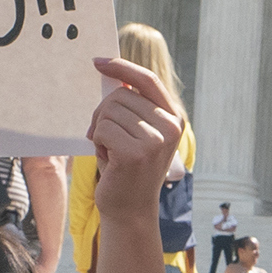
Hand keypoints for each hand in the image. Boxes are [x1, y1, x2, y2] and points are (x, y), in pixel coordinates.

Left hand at [85, 54, 185, 216]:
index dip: (121, 67)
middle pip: (120, 94)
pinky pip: (102, 128)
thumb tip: (112, 73)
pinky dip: (96, 141)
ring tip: (109, 150)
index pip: (147, 79)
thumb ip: (133, 106)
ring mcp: (156, 140)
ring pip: (109, 111)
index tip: (99, 61)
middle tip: (103, 136)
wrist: (130, 210)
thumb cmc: (128, 169)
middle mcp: (171, 127)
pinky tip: (107, 158)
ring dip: (100, 129)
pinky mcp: (136, 153)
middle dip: (103, 113)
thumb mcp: (139, 132)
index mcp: (175, 118)